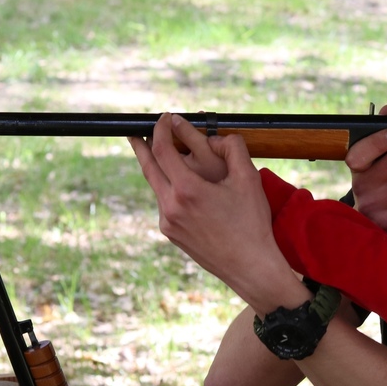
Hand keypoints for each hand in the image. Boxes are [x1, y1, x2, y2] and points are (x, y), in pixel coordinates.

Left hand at [130, 114, 303, 310]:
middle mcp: (171, 206)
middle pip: (147, 168)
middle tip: (134, 131)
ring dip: (155, 168)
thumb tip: (218, 134)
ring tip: (156, 155)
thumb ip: (233, 148)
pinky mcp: (171, 234)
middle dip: (140, 146)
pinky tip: (176, 184)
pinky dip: (167, 188)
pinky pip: (164, 204)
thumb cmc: (252, 222)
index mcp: (187, 189)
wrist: (250, 266)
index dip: (161, 129)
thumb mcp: (248, 179)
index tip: (165, 119)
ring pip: (155, 187)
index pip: (162, 149)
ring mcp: (168, 223)